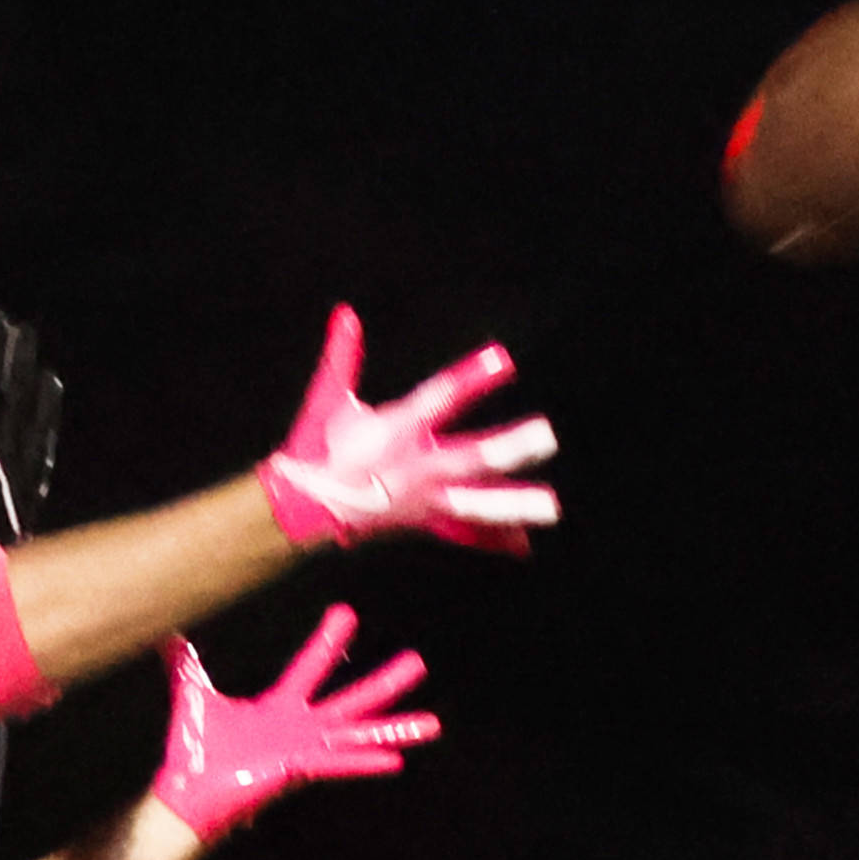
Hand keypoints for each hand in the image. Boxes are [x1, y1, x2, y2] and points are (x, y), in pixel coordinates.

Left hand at [146, 605, 437, 844]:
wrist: (185, 794)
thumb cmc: (193, 753)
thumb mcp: (192, 696)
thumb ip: (186, 666)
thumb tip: (166, 634)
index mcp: (279, 710)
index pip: (310, 667)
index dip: (327, 641)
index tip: (346, 612)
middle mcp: (300, 730)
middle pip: (350, 699)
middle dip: (384, 681)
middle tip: (418, 662)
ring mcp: (304, 751)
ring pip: (358, 734)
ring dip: (394, 728)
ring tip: (432, 723)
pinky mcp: (298, 771)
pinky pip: (338, 764)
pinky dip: (365, 760)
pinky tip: (397, 759)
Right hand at [256, 306, 560, 552]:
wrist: (306, 507)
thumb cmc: (317, 448)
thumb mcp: (328, 400)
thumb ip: (342, 357)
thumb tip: (345, 314)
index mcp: (395, 432)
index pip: (440, 398)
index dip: (471, 377)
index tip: (504, 359)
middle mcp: (416, 467)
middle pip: (471, 457)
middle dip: (508, 447)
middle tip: (546, 436)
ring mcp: (424, 498)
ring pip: (475, 504)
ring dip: (514, 504)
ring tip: (552, 508)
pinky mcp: (425, 519)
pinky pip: (464, 531)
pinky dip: (493, 538)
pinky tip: (525, 545)